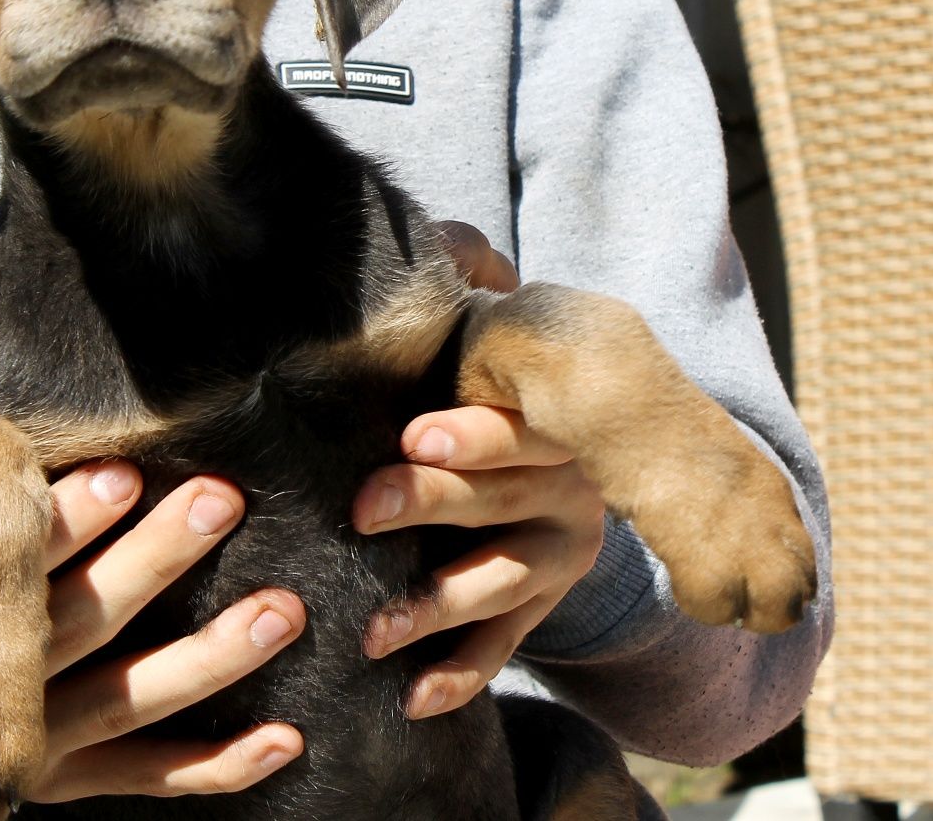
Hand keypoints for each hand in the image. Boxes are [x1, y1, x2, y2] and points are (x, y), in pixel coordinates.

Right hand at [0, 378, 306, 798]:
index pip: (4, 562)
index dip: (66, 521)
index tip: (124, 471)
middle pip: (78, 622)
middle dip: (155, 562)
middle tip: (221, 499)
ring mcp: (23, 739)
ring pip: (127, 702)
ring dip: (209, 660)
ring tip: (281, 610)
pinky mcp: (60, 777)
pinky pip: (145, 778)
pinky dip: (215, 768)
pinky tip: (282, 739)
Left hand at [345, 223, 605, 720]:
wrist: (567, 446)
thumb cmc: (482, 376)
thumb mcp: (482, 328)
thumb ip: (470, 281)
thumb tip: (442, 233)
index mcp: (548, 413)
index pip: (515, 423)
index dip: (471, 432)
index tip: (413, 434)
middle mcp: (565, 479)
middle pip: (501, 497)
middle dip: (432, 504)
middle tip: (364, 509)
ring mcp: (558, 547)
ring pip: (502, 581)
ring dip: (436, 605)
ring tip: (374, 629)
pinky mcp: (542, 603)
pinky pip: (504, 645)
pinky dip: (460, 675)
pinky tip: (414, 700)